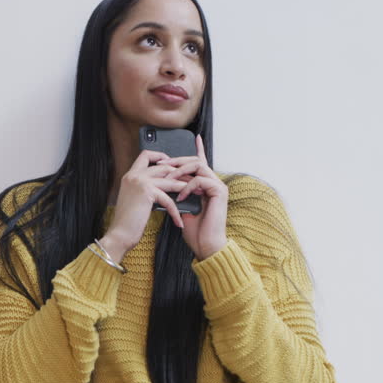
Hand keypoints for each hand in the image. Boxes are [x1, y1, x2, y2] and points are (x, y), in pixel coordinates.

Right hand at [100, 148, 191, 262]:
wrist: (119, 235)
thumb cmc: (127, 222)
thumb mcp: (135, 200)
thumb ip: (146, 189)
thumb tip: (165, 185)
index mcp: (130, 176)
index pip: (146, 155)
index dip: (161, 157)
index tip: (173, 166)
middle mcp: (134, 175)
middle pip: (164, 165)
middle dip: (181, 173)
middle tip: (194, 182)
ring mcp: (139, 182)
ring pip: (170, 179)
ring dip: (185, 187)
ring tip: (196, 194)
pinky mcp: (146, 192)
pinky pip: (168, 198)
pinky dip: (175, 211)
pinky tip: (179, 221)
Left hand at [159, 134, 228, 260]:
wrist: (205, 245)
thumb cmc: (195, 231)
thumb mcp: (182, 207)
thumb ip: (178, 193)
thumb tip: (166, 184)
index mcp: (206, 185)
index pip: (202, 162)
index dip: (198, 149)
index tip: (195, 137)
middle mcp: (214, 183)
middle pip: (196, 161)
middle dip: (177, 161)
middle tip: (162, 165)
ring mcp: (218, 186)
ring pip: (198, 166)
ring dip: (180, 171)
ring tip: (168, 181)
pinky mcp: (220, 191)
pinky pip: (200, 179)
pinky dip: (187, 186)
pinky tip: (180, 196)